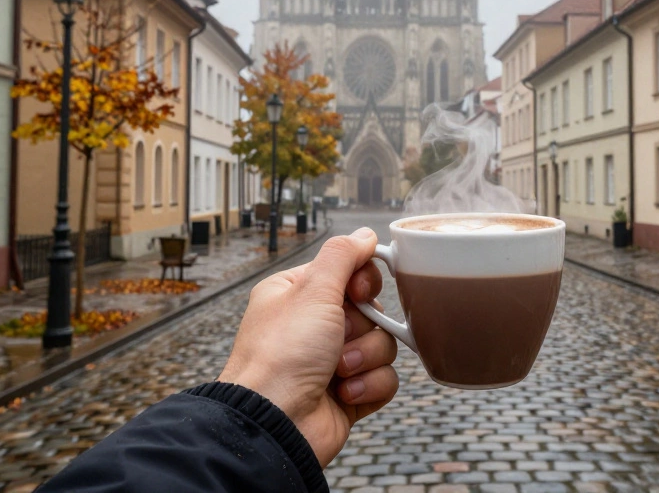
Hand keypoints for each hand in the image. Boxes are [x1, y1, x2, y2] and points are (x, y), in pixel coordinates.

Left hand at [218, 228, 398, 465]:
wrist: (274, 423)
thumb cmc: (281, 356)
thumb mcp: (312, 291)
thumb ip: (342, 256)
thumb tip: (364, 235)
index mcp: (298, 296)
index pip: (350, 273)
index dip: (363, 283)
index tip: (358, 292)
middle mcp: (314, 326)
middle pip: (372, 310)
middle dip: (362, 327)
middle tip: (339, 337)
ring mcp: (331, 361)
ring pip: (382, 345)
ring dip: (365, 358)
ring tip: (338, 372)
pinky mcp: (349, 393)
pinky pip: (384, 379)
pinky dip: (368, 386)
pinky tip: (343, 394)